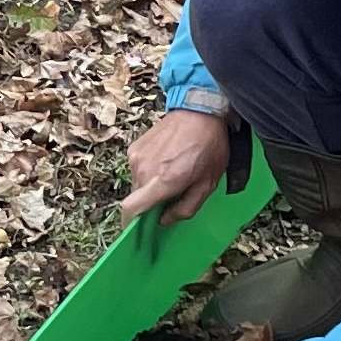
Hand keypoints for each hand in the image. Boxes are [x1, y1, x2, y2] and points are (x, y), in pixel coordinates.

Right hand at [119, 108, 233, 223]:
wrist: (199, 111)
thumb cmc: (209, 147)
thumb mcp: (208, 184)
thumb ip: (186, 207)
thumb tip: (164, 220)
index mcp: (163, 181)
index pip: (131, 209)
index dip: (131, 223)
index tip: (139, 229)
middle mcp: (144, 170)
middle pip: (136, 198)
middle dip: (150, 202)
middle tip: (172, 193)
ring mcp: (136, 157)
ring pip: (137, 184)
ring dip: (150, 185)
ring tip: (171, 171)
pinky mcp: (135, 147)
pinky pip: (137, 168)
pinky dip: (148, 170)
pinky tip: (166, 159)